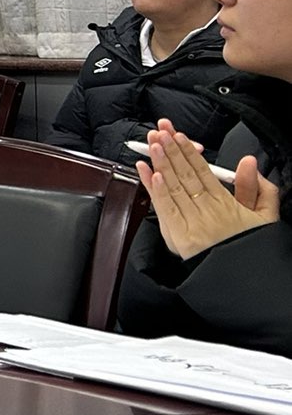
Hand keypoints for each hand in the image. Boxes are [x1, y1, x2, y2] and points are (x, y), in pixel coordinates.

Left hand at [139, 121, 281, 259]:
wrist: (244, 282)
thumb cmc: (250, 249)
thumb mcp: (265, 218)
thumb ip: (259, 189)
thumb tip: (249, 162)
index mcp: (226, 205)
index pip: (203, 172)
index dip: (189, 152)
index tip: (178, 136)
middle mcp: (207, 212)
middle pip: (185, 175)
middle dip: (171, 151)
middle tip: (160, 132)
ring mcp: (191, 225)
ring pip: (173, 189)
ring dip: (160, 165)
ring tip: (152, 145)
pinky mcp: (179, 239)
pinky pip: (165, 210)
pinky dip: (156, 191)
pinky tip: (150, 174)